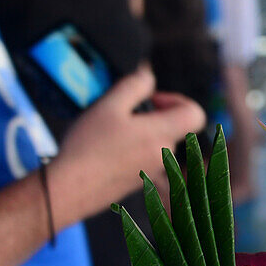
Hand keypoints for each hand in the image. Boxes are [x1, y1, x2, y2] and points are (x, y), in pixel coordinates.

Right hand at [48, 68, 204, 227]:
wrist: (70, 189)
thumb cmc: (88, 147)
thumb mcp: (108, 105)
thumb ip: (134, 85)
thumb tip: (148, 75)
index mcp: (162, 134)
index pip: (196, 114)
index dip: (178, 100)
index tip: (153, 100)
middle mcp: (164, 155)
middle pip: (172, 127)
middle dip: (151, 116)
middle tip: (122, 114)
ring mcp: (154, 171)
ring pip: (156, 143)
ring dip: (139, 133)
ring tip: (109, 133)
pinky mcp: (141, 182)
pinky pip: (144, 158)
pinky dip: (131, 149)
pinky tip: (106, 150)